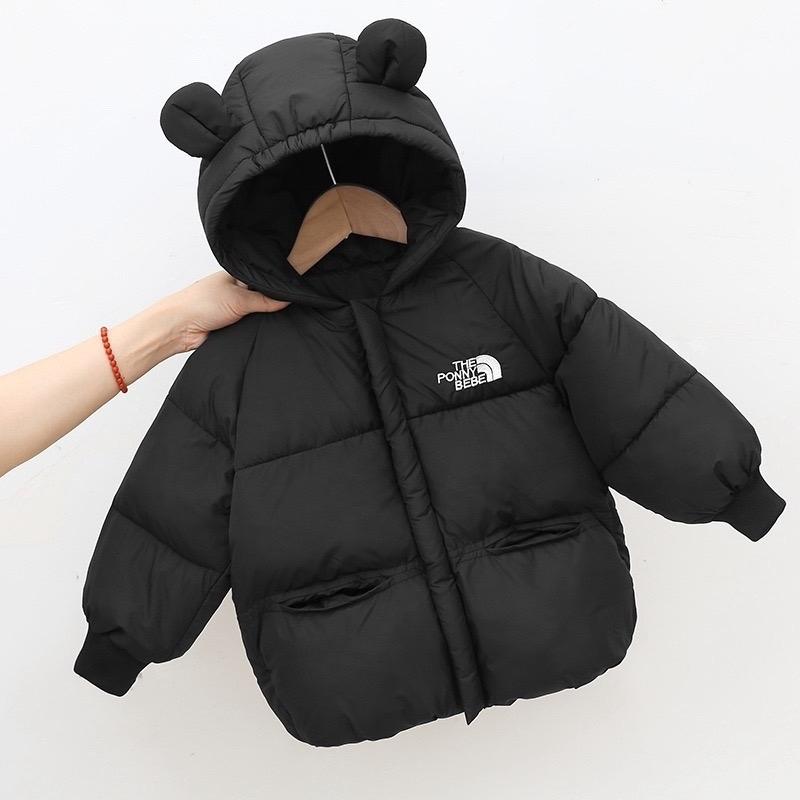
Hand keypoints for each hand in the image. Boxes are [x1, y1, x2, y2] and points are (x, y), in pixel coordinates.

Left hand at [156, 272, 289, 351]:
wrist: (180, 328)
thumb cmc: (199, 304)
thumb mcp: (239, 298)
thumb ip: (265, 300)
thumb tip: (286, 299)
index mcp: (234, 278)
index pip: (262, 280)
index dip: (275, 287)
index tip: (290, 293)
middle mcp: (233, 292)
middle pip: (260, 298)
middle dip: (268, 305)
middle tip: (281, 308)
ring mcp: (231, 310)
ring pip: (255, 315)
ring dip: (258, 319)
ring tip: (265, 319)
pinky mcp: (230, 327)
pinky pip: (248, 329)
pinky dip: (251, 330)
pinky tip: (256, 330)